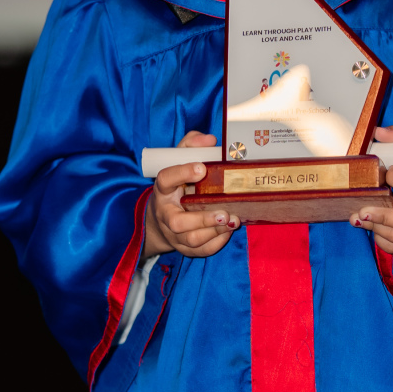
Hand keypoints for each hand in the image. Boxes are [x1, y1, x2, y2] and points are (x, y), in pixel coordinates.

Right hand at [142, 131, 238, 260]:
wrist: (160, 217)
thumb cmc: (176, 184)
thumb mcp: (178, 160)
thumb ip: (191, 145)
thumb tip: (210, 140)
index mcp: (163, 189)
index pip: (166, 179)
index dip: (182, 173)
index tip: (202, 168)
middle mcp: (165, 214)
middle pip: (178, 222)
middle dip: (202, 219)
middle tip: (224, 212)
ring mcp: (173, 234)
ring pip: (190, 240)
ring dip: (213, 232)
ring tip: (232, 221)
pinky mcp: (183, 247)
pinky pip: (199, 251)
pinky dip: (215, 243)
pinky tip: (228, 231)